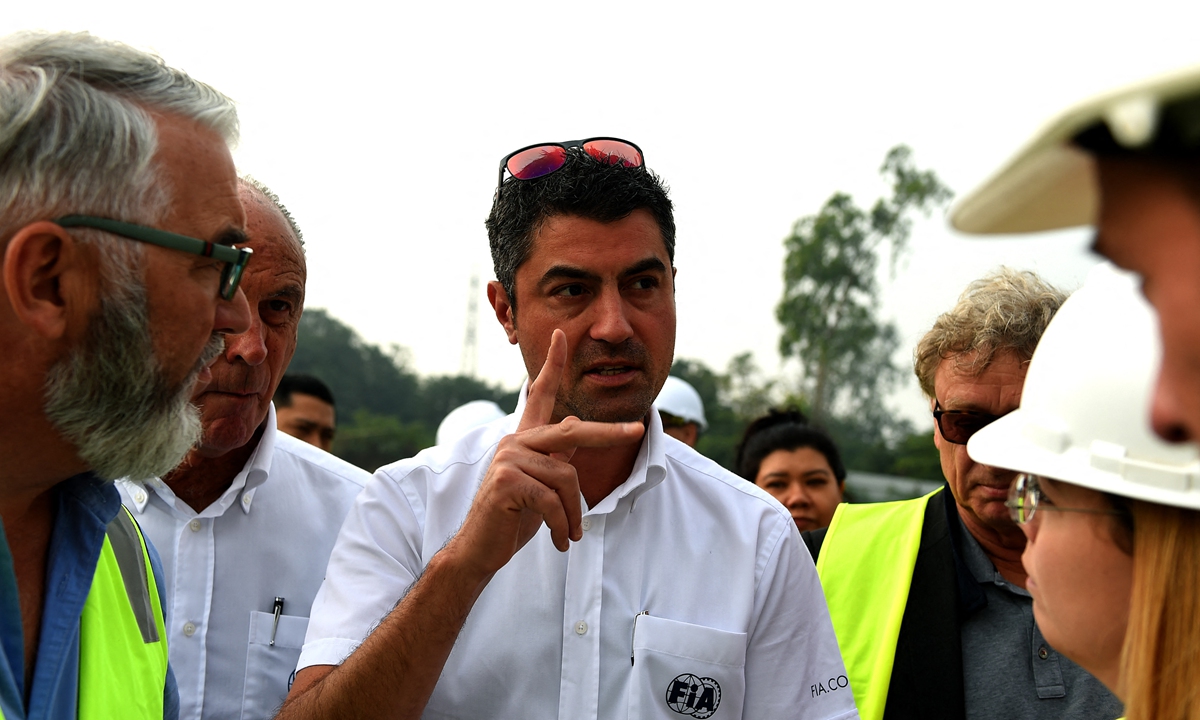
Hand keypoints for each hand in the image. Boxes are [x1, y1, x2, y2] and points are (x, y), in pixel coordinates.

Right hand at [444, 329, 643, 577]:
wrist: (480, 548)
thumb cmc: (513, 516)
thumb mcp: (541, 483)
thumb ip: (556, 456)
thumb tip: (573, 426)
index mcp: (524, 438)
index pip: (539, 395)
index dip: (551, 365)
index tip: (561, 336)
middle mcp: (515, 441)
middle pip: (573, 431)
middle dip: (608, 433)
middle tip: (637, 430)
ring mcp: (509, 458)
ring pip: (567, 477)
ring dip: (573, 513)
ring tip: (569, 534)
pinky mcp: (507, 481)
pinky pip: (553, 500)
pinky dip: (563, 526)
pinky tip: (561, 542)